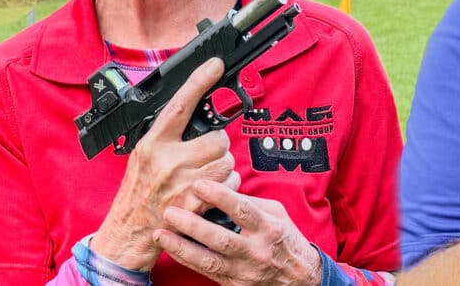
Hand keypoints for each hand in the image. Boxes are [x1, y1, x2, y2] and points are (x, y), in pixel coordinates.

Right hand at [90, 58, 239, 271]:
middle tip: (204, 156)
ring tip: (205, 175)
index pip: (180, 104)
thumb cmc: (137, 193)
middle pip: (217, 139)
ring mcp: (183, 182)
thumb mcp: (142, 156)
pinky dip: (226, 188)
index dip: (199, 81)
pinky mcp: (196, 203)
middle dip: (217, 147)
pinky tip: (209, 193)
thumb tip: (193, 117)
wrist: (128, 232)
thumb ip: (166, 138)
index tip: (214, 65)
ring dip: (223, 167)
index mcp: (153, 143)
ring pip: (226, 161)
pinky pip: (228, 184)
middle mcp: (168, 159)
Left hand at [153, 179, 321, 285]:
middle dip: (193, 225)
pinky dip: (186, 260)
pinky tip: (171, 249)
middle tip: (170, 211)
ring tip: (161, 233)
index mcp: (268, 228)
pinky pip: (206, 271)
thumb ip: (250, 202)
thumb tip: (221, 187)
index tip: (199, 184)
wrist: (298, 277)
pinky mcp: (234, 283)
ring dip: (181, 247)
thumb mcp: (276, 214)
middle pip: (221, 239)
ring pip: (209, 260)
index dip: (220, 196)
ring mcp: (244, 270)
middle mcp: (256, 250)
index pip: (242, 210)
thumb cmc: (284, 239)